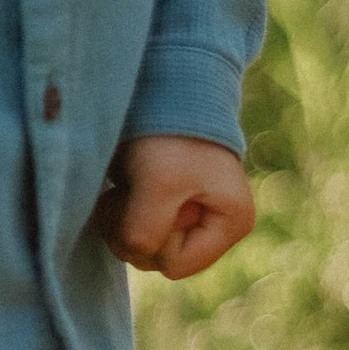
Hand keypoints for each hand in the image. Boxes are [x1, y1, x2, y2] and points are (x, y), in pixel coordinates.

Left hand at [96, 134, 253, 281]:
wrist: (160, 84)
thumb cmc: (167, 132)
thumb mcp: (158, 184)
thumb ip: (144, 233)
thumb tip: (134, 254)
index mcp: (231, 223)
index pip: (174, 265)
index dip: (152, 236)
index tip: (151, 196)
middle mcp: (215, 225)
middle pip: (155, 259)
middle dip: (133, 228)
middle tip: (130, 189)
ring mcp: (190, 216)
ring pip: (139, 247)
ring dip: (121, 218)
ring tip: (126, 183)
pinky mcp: (165, 205)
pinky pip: (131, 229)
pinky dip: (117, 210)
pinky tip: (122, 184)